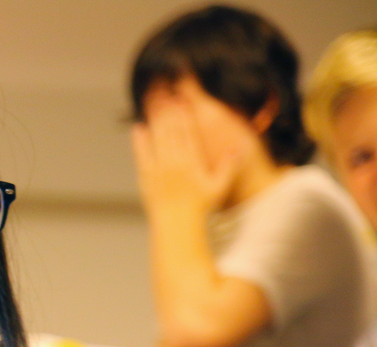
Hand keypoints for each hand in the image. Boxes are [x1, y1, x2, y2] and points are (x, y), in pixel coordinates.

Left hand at [131, 85, 243, 216]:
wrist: (177, 225)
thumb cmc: (200, 207)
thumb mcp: (220, 186)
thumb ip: (228, 165)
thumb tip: (239, 147)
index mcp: (193, 162)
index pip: (188, 132)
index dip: (184, 113)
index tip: (182, 97)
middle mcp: (175, 162)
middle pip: (171, 130)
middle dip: (168, 109)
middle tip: (164, 91)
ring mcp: (159, 169)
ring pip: (156, 138)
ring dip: (155, 119)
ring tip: (152, 102)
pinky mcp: (146, 177)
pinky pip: (142, 155)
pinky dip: (140, 140)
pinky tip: (138, 127)